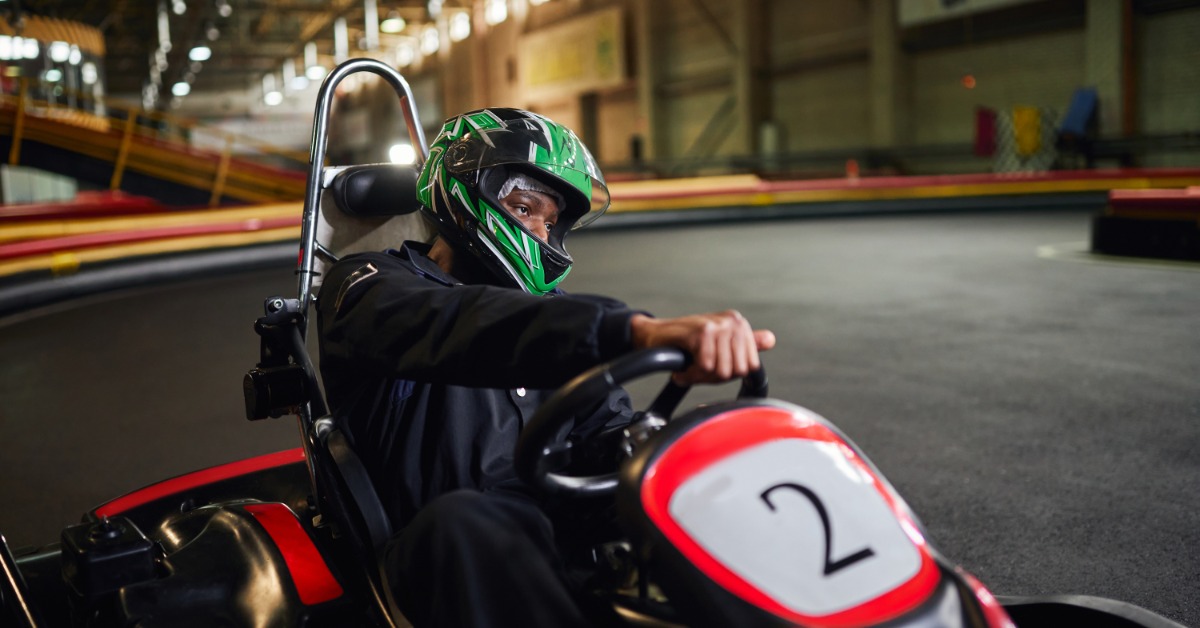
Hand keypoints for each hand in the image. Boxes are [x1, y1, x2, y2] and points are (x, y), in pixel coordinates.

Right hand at [629, 311, 775, 384]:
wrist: (653, 335)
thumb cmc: (685, 342)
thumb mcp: (718, 343)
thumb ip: (744, 343)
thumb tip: (770, 339)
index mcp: (739, 324)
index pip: (751, 366)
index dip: (729, 375)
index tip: (712, 371)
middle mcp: (732, 322)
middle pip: (737, 370)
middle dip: (715, 378)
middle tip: (697, 372)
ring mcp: (717, 325)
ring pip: (721, 370)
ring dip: (701, 378)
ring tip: (689, 371)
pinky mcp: (701, 332)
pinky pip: (705, 367)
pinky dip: (691, 375)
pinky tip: (683, 371)